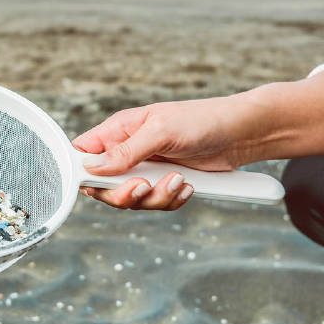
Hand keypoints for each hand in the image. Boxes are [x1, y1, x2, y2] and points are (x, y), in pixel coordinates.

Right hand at [72, 95, 249, 209]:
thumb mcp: (160, 131)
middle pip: (102, 186)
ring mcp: (146, 170)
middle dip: (122, 194)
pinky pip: (155, 203)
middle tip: (143, 187)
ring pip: (131, 200)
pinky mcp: (164, 184)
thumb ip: (125, 151)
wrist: (241, 134)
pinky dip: (171, 200)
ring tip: (179, 181)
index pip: (83, 154)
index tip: (96, 183)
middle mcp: (127, 152)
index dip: (82, 172)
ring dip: (154, 198)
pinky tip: (187, 187)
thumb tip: (92, 167)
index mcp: (118, 131)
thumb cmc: (202, 120)